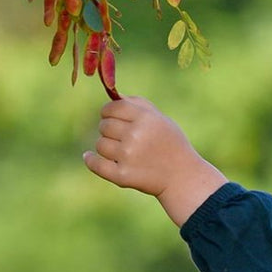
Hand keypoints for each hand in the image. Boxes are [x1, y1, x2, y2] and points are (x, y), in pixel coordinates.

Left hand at [83, 96, 226, 224]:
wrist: (183, 177)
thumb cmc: (171, 145)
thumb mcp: (161, 119)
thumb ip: (138, 104)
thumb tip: (113, 94)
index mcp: (145, 118)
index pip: (112, 108)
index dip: (108, 112)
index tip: (112, 118)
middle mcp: (135, 135)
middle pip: (104, 126)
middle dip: (110, 131)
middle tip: (123, 139)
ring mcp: (128, 156)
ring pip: (100, 145)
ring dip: (107, 148)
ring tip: (122, 153)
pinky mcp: (123, 176)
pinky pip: (95, 164)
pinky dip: (90, 160)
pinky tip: (89, 157)